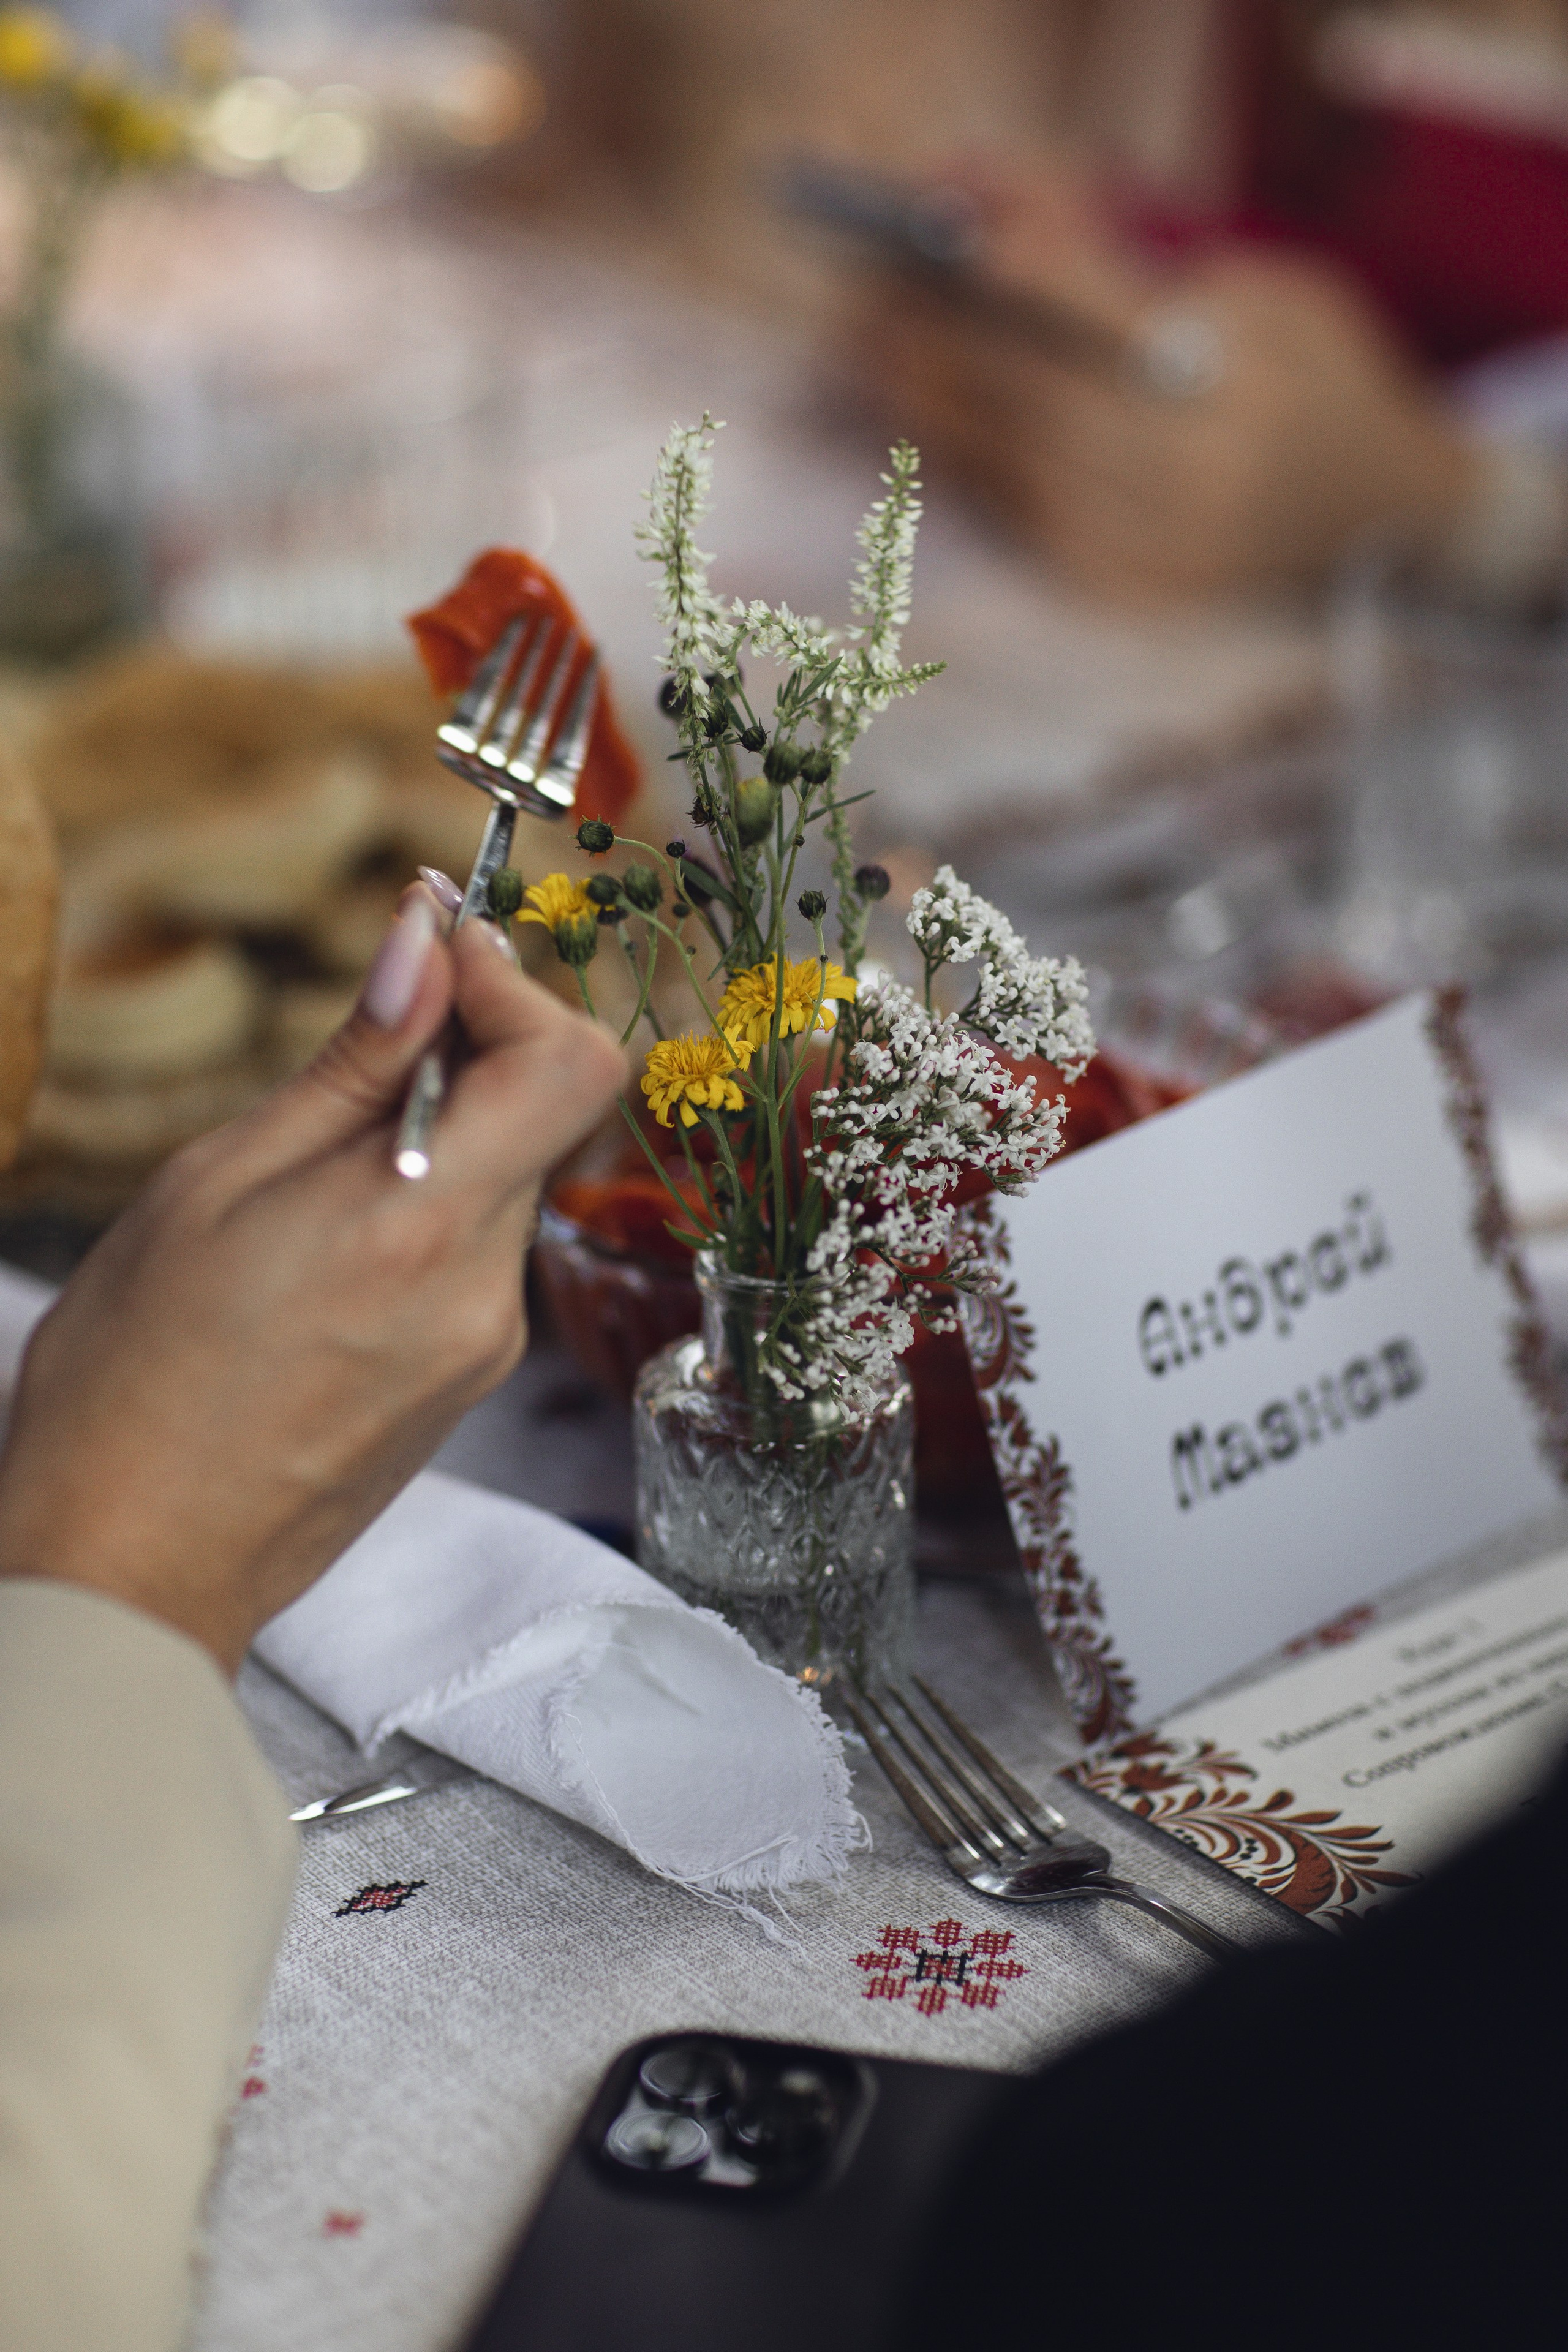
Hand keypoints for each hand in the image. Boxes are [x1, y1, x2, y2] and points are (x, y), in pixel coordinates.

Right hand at [0, 888, 625, 1671]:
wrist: (130, 1566)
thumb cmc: (134, 1377)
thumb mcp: (217, 1184)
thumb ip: (353, 1065)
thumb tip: (429, 944)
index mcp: (422, 1229)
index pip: (571, 1065)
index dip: (514, 986)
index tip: (437, 951)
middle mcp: (485, 1293)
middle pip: (545, 1115)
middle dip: (469, 1051)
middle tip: (367, 1035)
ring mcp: (485, 1348)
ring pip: (504, 1183)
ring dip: (439, 1137)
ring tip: (309, 1173)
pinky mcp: (467, 1383)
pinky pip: (475, 1255)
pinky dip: (423, 1212)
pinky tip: (320, 1248)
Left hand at [858, 160, 1477, 599]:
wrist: (1377, 519)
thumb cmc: (1315, 379)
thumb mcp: (1263, 288)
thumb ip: (1140, 267)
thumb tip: (997, 224)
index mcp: (1246, 397)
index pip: (1108, 326)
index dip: (1026, 276)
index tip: (961, 238)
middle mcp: (1190, 488)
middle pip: (1030, 400)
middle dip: (942, 340)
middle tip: (879, 292)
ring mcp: (1146, 555)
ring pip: (1001, 466)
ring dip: (925, 400)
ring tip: (875, 344)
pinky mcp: (1111, 594)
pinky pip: (1008, 515)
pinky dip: (957, 459)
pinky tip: (919, 414)